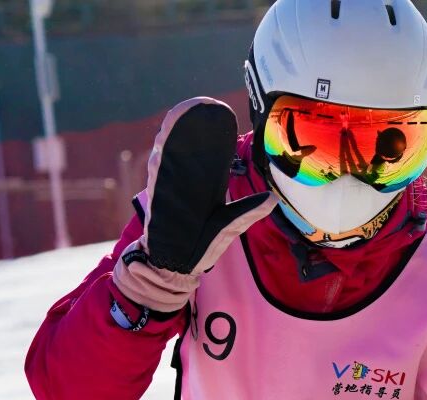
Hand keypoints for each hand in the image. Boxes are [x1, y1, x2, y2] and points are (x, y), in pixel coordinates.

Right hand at [113, 97, 275, 311]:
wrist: (174, 268)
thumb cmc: (201, 248)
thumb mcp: (230, 225)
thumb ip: (248, 211)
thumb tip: (271, 198)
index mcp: (202, 188)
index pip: (208, 157)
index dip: (213, 137)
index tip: (219, 115)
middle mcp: (184, 185)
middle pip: (186, 149)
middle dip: (191, 127)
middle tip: (201, 105)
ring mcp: (168, 191)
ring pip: (168, 156)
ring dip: (173, 136)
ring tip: (180, 114)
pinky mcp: (157, 201)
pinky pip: (156, 177)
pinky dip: (157, 159)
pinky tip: (160, 143)